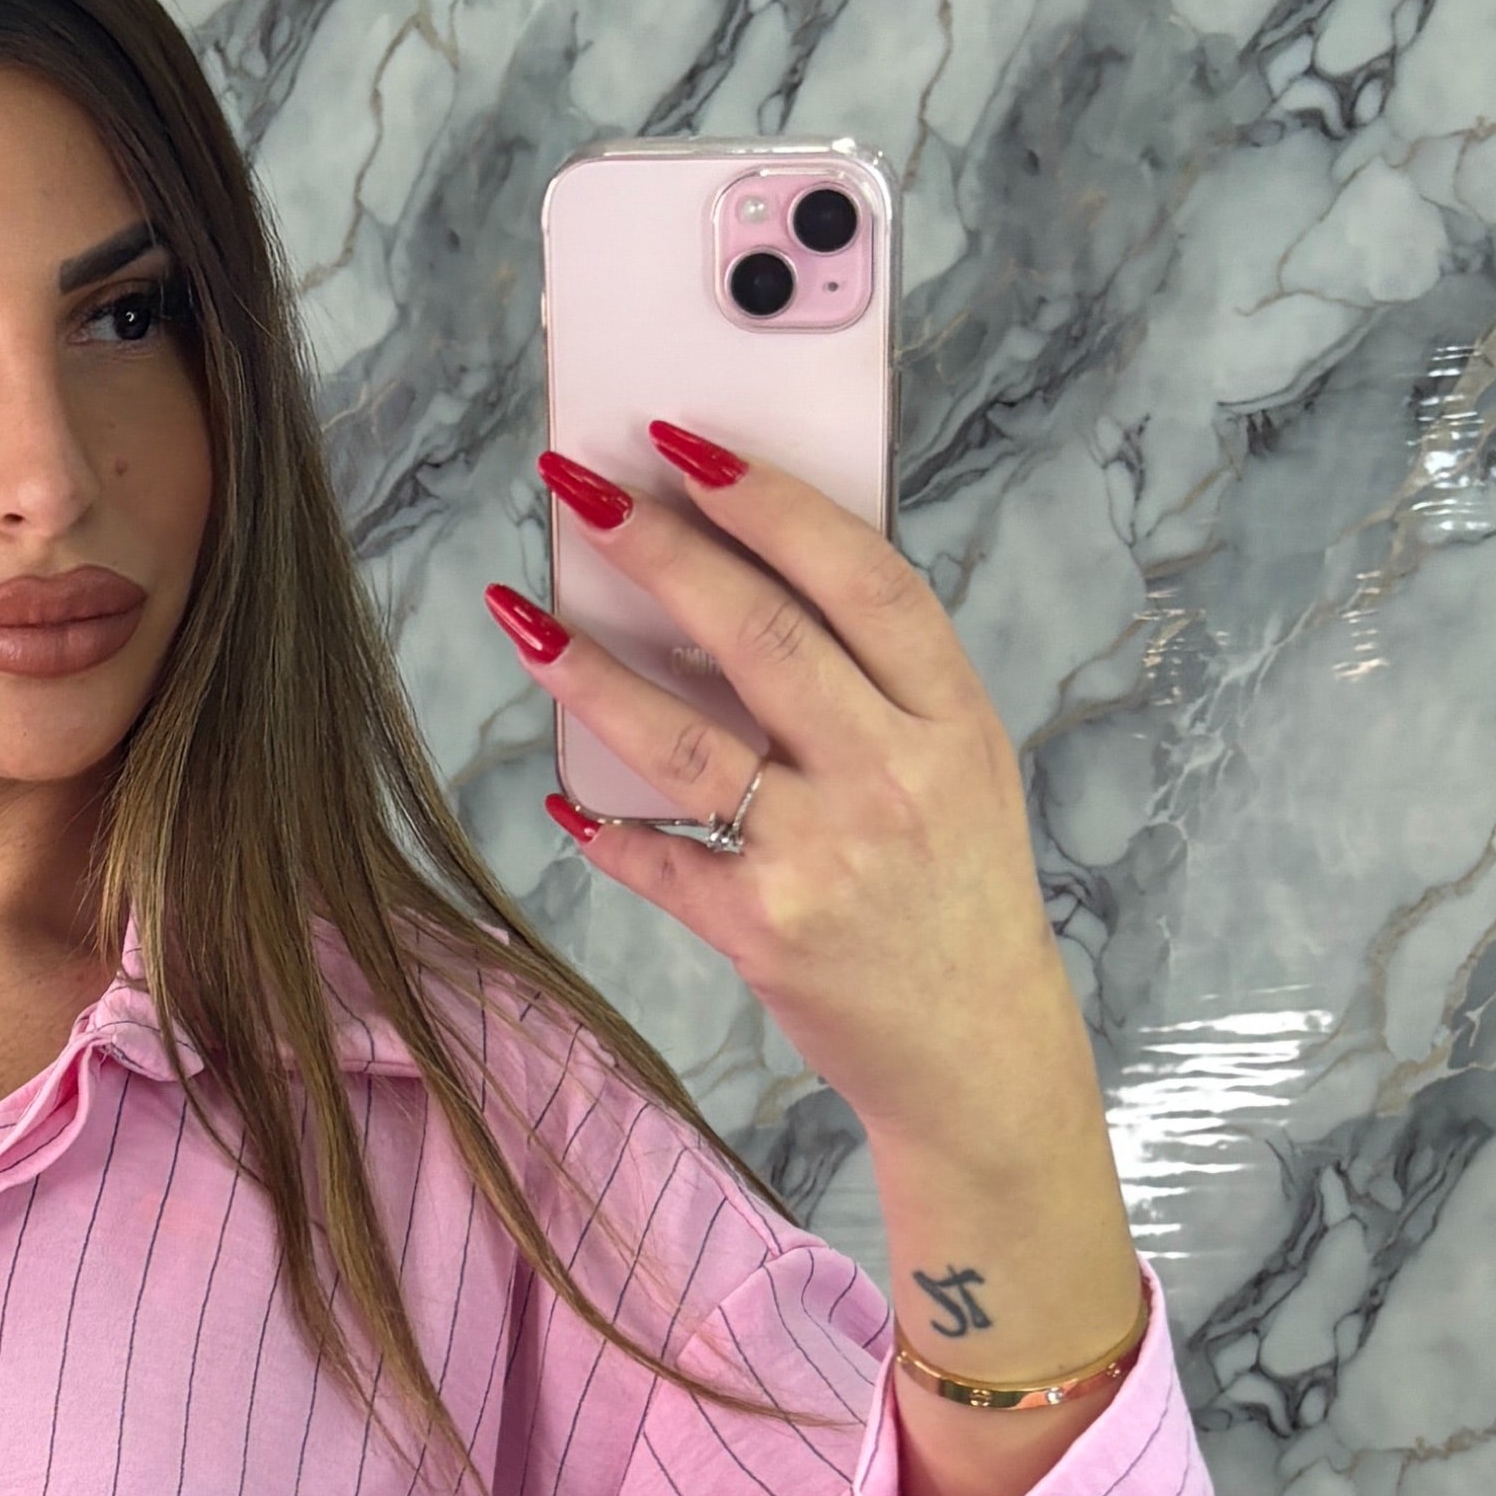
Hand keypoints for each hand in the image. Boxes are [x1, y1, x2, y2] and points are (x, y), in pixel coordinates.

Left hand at [487, 428, 1147, 1495]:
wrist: (978, 1054)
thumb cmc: (953, 891)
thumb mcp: (957, 767)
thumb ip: (874, 681)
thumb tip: (736, 571)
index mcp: (955, 718)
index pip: (860, 577)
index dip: (769, 500)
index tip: (685, 441)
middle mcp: (898, 777)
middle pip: (762, 636)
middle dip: (657, 550)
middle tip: (575, 487)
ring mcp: (831, 857)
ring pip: (687, 740)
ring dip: (588, 670)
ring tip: (518, 614)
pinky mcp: (768, 933)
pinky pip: (661, 857)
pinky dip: (602, 826)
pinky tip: (560, 795)